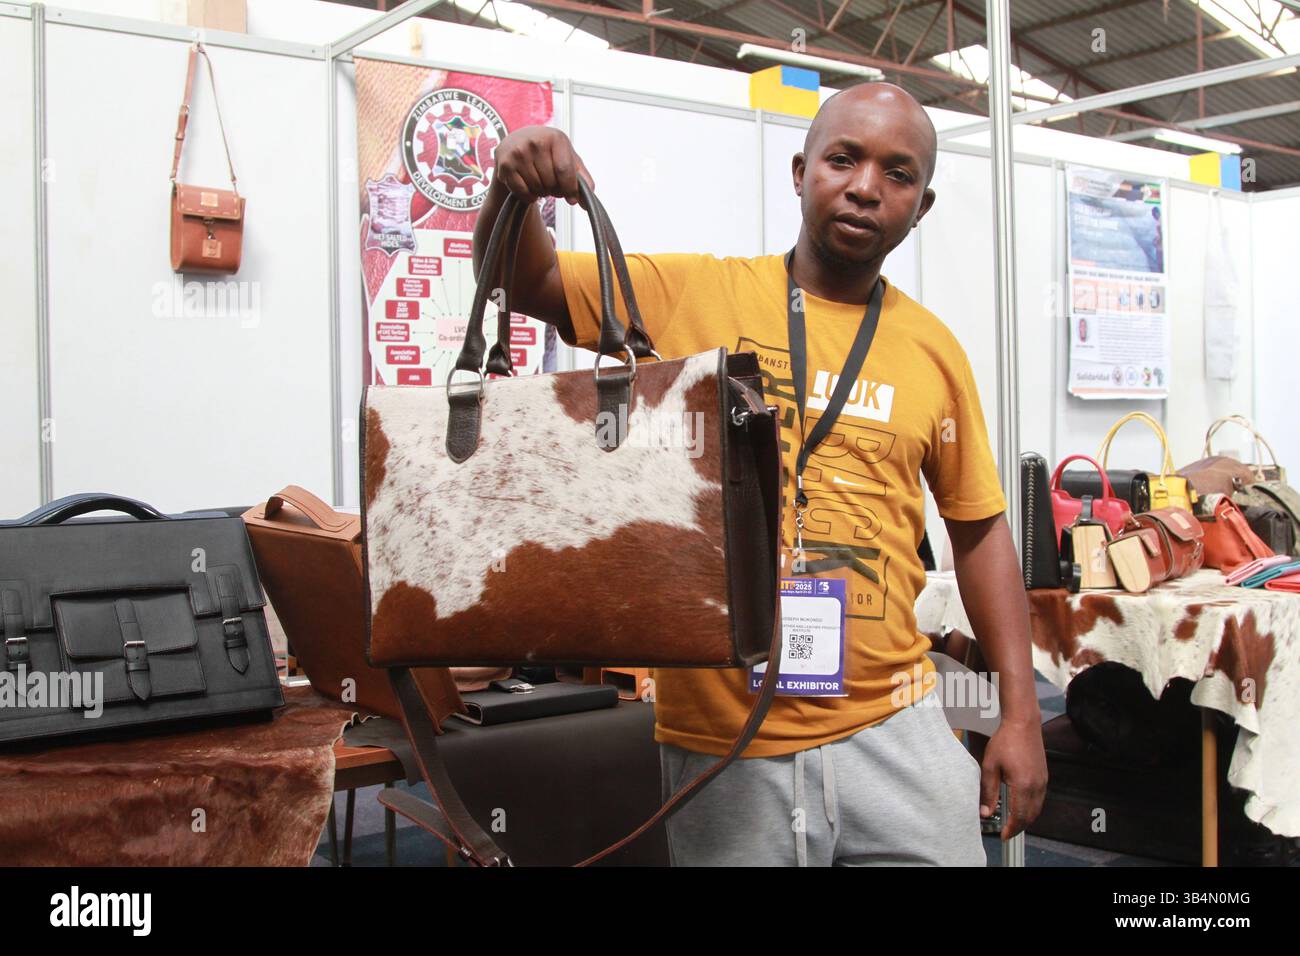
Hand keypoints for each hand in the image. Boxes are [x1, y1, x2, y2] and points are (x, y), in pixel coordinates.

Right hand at [493, 126, 593, 205]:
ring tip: (540, 181)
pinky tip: (529, 186)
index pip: (565, 170)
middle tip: (551, 184)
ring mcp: (518, 152)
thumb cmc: (547, 151)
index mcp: (555, 137)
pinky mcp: (505, 165)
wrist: (517, 141)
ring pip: (538, 188)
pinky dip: (528, 196)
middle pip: (551, 182)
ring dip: (541, 192)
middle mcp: (535, 142)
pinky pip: (523, 192)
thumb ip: (581, 176)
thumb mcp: (567, 156)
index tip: (572, 199)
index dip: (570, 189)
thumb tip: (587, 200)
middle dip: (555, 189)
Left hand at [979, 718, 1047, 840]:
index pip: (1018, 816)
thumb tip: (984, 812)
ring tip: (1012, 822)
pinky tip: (1021, 807)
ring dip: (1025, 819)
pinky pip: (1040, 800)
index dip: (1010, 829)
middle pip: (1030, 816)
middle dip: (1018, 827)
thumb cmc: (1005, 741)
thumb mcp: (990, 766)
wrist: (1023, 723)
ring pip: (1037, 809)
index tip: (1002, 835)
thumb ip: (988, 791)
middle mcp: (1036, 786)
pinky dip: (1031, 808)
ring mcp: (1043, 781)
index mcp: (1023, 785)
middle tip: (1006, 832)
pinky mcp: (1044, 776)